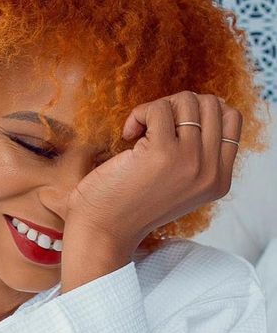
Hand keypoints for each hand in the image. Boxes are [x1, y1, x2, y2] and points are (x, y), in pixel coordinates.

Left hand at [63, 91, 242, 255]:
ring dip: (157, 108)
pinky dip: (139, 114)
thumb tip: (203, 105)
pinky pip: (158, 109)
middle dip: (177, 106)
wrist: (101, 230)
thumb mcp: (177, 183)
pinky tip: (127, 135)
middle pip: (210, 105)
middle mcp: (210, 172)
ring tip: (139, 131)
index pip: (231, 120)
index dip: (199, 111)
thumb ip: (197, 154)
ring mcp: (190, 161)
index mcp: (218, 180)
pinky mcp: (162, 153)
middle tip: (151, 127)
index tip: (171, 126)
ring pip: (187, 101)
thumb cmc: (129, 204)